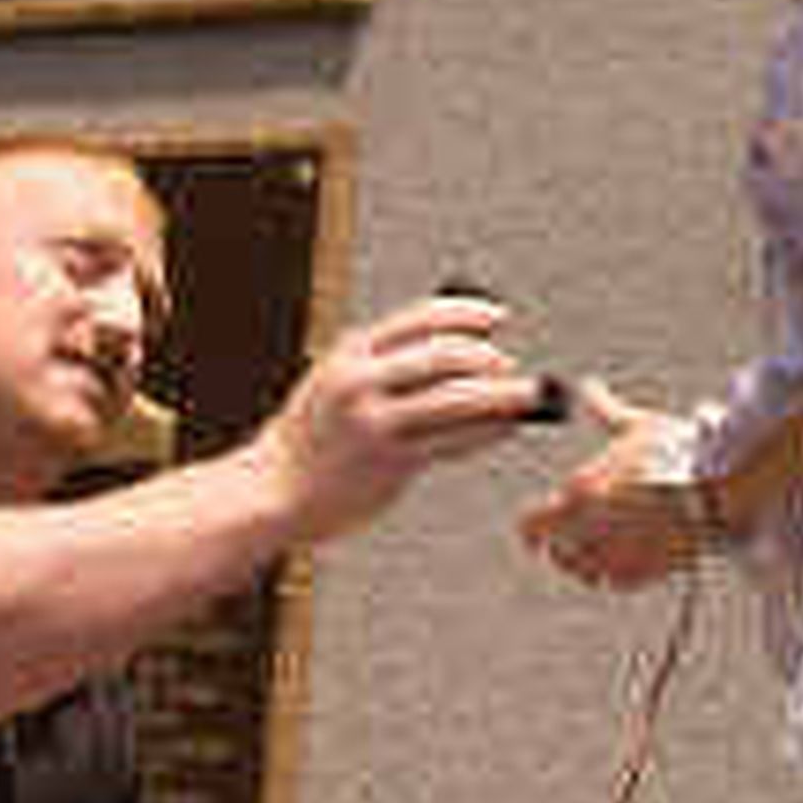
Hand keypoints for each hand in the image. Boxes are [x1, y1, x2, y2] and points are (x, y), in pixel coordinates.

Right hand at [244, 291, 539, 544]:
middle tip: (512, 366)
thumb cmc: (314, 434)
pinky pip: (453, 440)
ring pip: (458, 399)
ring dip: (503, 395)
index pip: (423, 316)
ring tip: (528, 395)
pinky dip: (487, 431)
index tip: (500, 319)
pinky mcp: (390, 461)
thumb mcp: (335, 379)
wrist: (274, 489)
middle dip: (491, 358)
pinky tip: (503, 428)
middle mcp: (361, 379)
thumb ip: (383, 360)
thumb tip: (458, 347)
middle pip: (447, 355)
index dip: (469, 313)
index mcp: (350, 349)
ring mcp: (374, 421)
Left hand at [517, 379, 700, 590]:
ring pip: (582, 572)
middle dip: (560, 543)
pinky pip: (613, 583)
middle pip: (555, 551)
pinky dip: (614, 575)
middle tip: (571, 537)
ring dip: (585, 562)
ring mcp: (613, 554)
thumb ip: (605, 410)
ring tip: (598, 549)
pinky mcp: (641, 573)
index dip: (532, 526)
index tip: (535, 527)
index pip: (531, 525)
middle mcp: (588, 529)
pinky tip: (625, 560)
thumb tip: (590, 386)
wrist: (718, 488)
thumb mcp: (636, 425)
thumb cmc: (678, 450)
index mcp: (580, 491)